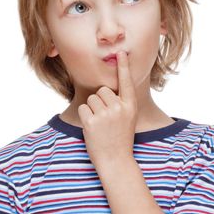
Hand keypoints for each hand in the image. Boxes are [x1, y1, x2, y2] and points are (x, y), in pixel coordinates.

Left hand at [78, 51, 137, 168]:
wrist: (116, 160)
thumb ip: (122, 102)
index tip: (120, 52)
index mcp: (130, 105)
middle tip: (106, 117)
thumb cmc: (121, 137)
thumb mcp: (128, 118)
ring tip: (100, 123)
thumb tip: (107, 88)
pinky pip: (83, 108)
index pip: (126, 82)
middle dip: (100, 100)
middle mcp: (119, 108)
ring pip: (91, 98)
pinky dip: (85, 116)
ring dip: (92, 109)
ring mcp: (106, 115)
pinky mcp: (92, 122)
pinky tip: (92, 128)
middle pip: (102, 90)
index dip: (123, 66)